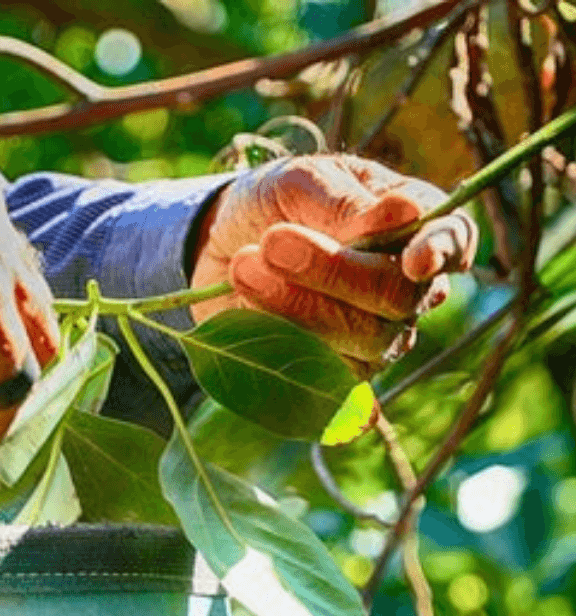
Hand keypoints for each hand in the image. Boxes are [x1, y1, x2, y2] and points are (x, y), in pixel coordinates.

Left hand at [190, 154, 476, 375]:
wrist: (221, 244)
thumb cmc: (273, 201)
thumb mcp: (299, 182)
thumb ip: (344, 202)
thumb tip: (405, 215)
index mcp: (413, 222)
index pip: (454, 239)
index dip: (440, 251)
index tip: (414, 260)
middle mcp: (408, 284)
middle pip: (399, 297)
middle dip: (334, 271)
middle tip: (272, 242)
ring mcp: (377, 333)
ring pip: (364, 339)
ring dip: (296, 304)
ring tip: (244, 265)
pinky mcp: (338, 370)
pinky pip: (329, 374)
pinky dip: (282, 338)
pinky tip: (249, 306)